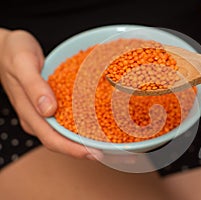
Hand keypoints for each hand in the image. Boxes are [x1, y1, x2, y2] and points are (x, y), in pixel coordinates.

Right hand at [0, 29, 100, 158]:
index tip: (92, 153)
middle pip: (58, 140)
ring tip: (101, 140)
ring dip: (80, 139)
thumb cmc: (13, 52)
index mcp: (28, 112)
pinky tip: (92, 121)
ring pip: (61, 132)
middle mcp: (35, 116)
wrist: (5, 47)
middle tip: (103, 151)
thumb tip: (48, 110)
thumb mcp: (23, 63)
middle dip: (80, 149)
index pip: (51, 139)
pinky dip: (78, 123)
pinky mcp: (46, 104)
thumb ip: (34, 86)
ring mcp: (40, 112)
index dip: (72, 149)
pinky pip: (63, 119)